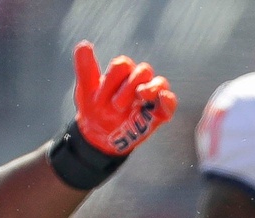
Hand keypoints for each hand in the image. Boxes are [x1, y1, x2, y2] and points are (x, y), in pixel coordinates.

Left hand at [72, 41, 176, 157]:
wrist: (101, 135)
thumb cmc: (94, 109)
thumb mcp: (86, 90)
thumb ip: (85, 68)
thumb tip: (84, 44)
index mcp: (121, 73)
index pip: (123, 65)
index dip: (114, 79)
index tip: (101, 96)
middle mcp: (138, 81)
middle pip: (143, 70)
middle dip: (130, 86)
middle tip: (116, 106)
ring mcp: (151, 96)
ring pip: (160, 82)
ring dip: (151, 88)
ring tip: (141, 96)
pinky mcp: (160, 112)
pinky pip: (171, 102)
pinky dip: (168, 100)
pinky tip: (163, 99)